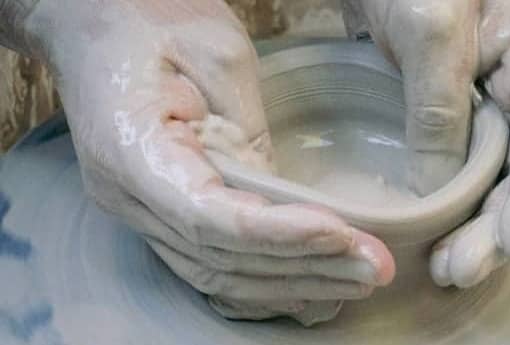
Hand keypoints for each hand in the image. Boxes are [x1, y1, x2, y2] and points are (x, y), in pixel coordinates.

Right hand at [18, 0, 394, 324]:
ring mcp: (139, 210)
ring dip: (293, 280)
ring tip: (357, 276)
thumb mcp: (217, 57)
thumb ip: (248, 135)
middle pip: (222, 258)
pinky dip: (264, 277)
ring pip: (218, 272)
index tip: (342, 234)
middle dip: (304, 268)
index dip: (281, 234)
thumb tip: (284, 201)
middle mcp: (128, 197)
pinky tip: (309, 281)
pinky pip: (211, 260)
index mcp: (132, 151)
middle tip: (372, 267)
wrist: (97, 21)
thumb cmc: (153, 20)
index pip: (211, 218)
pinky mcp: (159, 210)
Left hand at [344, 0, 509, 286]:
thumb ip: (438, 104)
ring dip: (474, 228)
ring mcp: (492, 110)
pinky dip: (450, 210)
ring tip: (447, 269)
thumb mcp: (430, 25)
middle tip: (460, 268)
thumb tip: (435, 190)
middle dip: (497, 226)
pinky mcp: (456, 122)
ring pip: (494, 180)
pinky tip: (434, 241)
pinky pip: (462, 173)